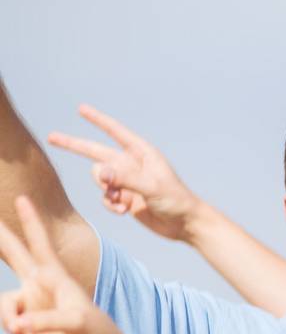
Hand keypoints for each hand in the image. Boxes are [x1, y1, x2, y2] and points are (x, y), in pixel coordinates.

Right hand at [0, 196, 123, 333]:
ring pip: (4, 302)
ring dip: (8, 318)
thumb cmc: (96, 332)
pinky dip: (13, 329)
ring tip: (26, 332)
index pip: (40, 243)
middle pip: (14, 254)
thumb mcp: (77, 322)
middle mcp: (40, 284)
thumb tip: (18, 323)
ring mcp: (31, 301)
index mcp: (56, 276)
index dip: (30, 221)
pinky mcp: (25, 320)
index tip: (23, 198)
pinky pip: (7, 319)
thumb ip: (47, 320)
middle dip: (1, 237)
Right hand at [47, 105, 206, 241]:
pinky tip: (124, 211)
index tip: (81, 109)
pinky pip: (106, 197)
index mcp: (142, 154)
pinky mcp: (125, 198)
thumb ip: (125, 179)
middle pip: (96, 152)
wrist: (185, 224)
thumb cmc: (176, 201)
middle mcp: (132, 164)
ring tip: (123, 201)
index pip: (115, 132)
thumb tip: (100, 173)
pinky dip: (110, 204)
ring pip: (100, 179)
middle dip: (74, 145)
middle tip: (51, 137)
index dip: (98, 120)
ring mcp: (127, 181)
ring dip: (106, 190)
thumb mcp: (152, 188)